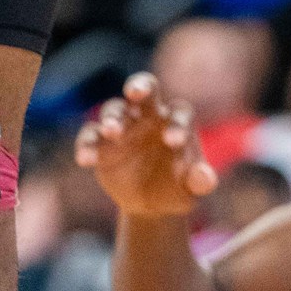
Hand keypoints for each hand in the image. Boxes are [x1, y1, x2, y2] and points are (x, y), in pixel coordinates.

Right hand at [76, 73, 216, 216]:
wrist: (152, 204)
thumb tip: (205, 178)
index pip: (179, 111)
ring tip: (111, 131)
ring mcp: (123, 126)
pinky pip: (91, 135)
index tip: (173, 141)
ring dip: (112, 117)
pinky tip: (85, 159)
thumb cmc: (178, 186)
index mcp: (175, 120)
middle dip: (139, 86)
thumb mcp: (192, 188)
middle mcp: (148, 115)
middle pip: (145, 88)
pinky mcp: (101, 142)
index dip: (177, 122)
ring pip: (114, 108)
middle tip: (135, 92)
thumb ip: (200, 181)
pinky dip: (87, 144)